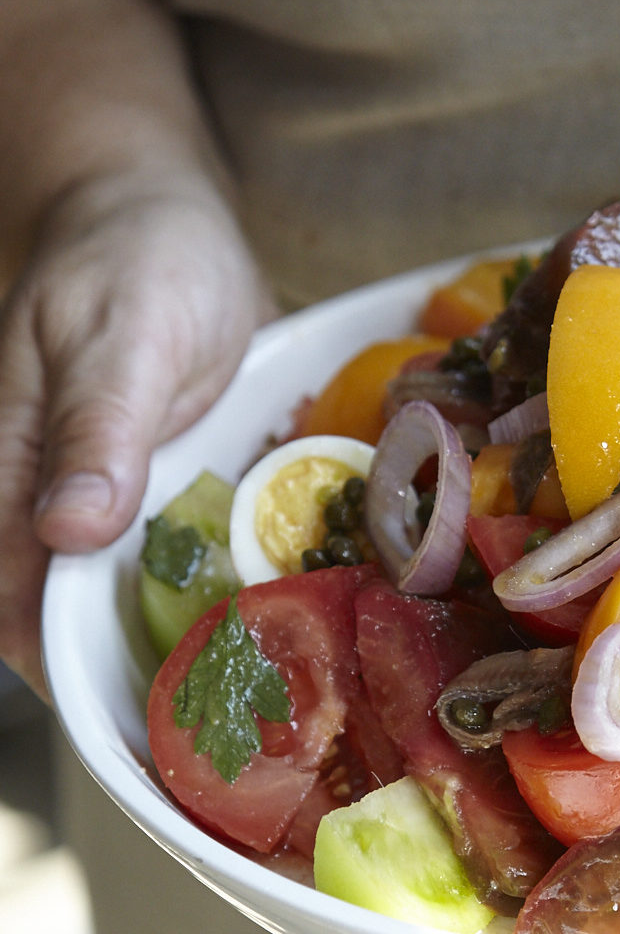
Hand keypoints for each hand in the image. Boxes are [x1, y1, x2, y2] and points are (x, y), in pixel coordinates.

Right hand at [0, 173, 271, 692]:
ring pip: (123, 604)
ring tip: (261, 695)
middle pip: (65, 620)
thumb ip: (99, 429)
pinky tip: (279, 619)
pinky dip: (218, 594)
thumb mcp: (128, 331)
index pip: (12, 598)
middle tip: (223, 724)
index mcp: (13, 469)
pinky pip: (176, 565)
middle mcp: (49, 499)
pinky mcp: (152, 495)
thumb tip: (67, 530)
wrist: (158, 208)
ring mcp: (101, 502)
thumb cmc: (135, 256)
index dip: (61, 670)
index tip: (133, 724)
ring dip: (180, 647)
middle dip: (133, 679)